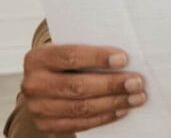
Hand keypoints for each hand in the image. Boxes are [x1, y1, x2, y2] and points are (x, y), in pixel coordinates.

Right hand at [20, 44, 145, 132]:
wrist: (44, 81)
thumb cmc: (67, 61)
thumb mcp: (71, 47)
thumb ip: (91, 48)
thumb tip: (126, 57)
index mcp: (38, 58)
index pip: (71, 57)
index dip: (98, 58)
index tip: (124, 59)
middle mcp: (33, 84)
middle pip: (77, 86)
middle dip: (111, 85)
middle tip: (137, 82)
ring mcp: (37, 107)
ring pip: (80, 107)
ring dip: (113, 103)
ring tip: (136, 97)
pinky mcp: (46, 124)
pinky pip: (78, 124)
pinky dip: (103, 117)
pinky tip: (121, 110)